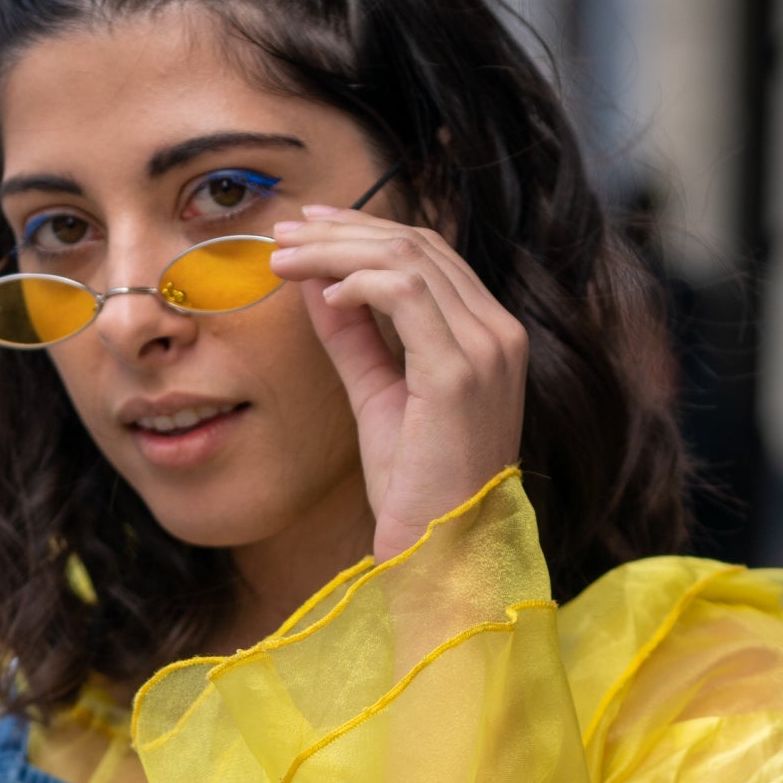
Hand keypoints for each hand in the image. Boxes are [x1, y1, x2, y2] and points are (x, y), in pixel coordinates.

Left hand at [270, 206, 527, 561]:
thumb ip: (354, 337)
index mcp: (489, 337)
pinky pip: (405, 295)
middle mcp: (499, 333)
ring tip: (286, 258)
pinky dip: (359, 283)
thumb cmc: (415, 489)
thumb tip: (319, 282)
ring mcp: (486, 350)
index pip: (430, 256)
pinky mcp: (460, 372)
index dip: (365, 232)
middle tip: (283, 231)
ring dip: (338, 250)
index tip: (307, 230)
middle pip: (419, 244)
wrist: (442, 552)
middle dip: (343, 230)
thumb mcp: (377, 396)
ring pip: (408, 259)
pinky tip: (325, 295)